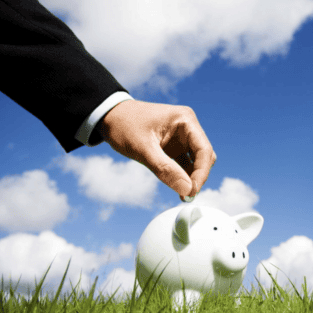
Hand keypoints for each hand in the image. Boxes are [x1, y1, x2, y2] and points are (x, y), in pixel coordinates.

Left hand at [96, 100, 215, 201]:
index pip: (204, 149)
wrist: (109, 116)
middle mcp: (188, 127)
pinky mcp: (175, 146)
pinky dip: (183, 175)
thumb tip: (187, 189)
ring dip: (191, 178)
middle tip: (187, 195)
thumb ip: (165, 169)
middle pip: (204, 156)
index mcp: (185, 120)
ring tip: (182, 194)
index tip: (192, 191)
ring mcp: (182, 137)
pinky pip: (185, 163)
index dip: (202, 172)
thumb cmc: (123, 125)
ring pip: (197, 161)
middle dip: (198, 176)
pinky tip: (177, 187)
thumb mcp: (143, 148)